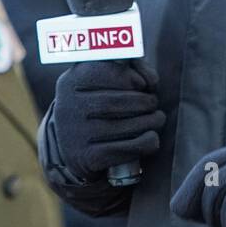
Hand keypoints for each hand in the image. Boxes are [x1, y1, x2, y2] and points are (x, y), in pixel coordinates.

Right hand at [50, 60, 163, 182]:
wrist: (72, 146)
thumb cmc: (96, 104)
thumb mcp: (101, 80)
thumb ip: (130, 68)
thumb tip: (151, 80)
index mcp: (70, 82)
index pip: (103, 73)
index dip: (130, 77)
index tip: (143, 84)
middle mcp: (68, 108)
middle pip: (114, 102)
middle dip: (143, 101)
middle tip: (154, 103)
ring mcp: (76, 135)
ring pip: (122, 126)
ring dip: (149, 121)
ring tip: (157, 118)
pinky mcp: (88, 158)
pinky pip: (124, 150)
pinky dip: (146, 142)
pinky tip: (152, 137)